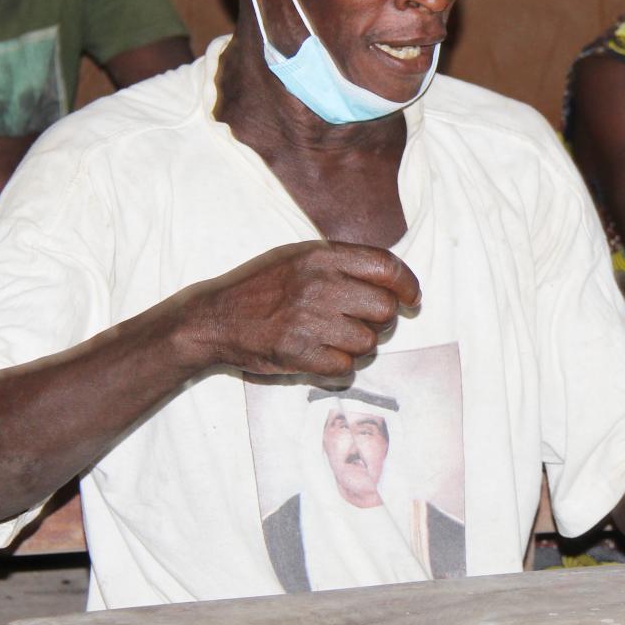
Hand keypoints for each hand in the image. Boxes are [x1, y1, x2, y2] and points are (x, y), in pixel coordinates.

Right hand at [179, 240, 419, 376]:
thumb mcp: (298, 256)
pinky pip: (346, 368)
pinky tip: (323, 357)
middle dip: (381, 322)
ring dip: (358, 347)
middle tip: (363, 324)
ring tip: (335, 340)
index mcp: (322, 257)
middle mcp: (319, 285)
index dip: (408, 286)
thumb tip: (392, 278)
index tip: (411, 299)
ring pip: (368, 343)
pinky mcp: (298, 353)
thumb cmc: (260, 286)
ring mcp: (308, 320)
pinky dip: (339, 368)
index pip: (387, 267)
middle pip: (384, 310)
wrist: (213, 318)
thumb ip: (342, 262)